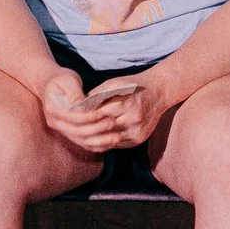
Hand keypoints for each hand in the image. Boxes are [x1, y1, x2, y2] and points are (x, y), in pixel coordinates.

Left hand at [40, 69, 163, 153]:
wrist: (159, 93)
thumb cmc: (133, 86)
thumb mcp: (114, 84)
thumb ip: (96, 95)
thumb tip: (76, 106)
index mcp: (127, 104)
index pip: (98, 114)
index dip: (84, 116)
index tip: (70, 118)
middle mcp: (134, 119)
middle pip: (103, 128)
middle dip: (87, 128)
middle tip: (70, 129)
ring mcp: (137, 131)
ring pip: (109, 139)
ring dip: (94, 138)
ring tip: (79, 135)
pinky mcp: (139, 139)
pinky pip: (117, 144)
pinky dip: (105, 142)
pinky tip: (95, 139)